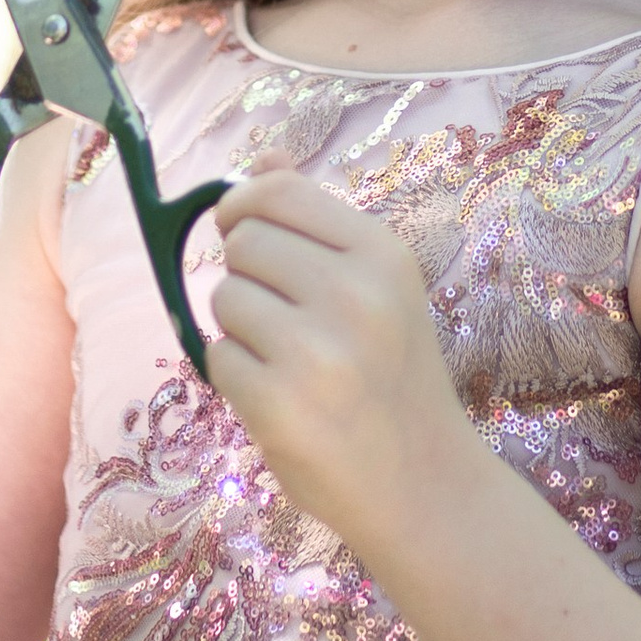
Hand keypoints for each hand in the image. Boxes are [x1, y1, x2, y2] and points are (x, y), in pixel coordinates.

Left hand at [208, 172, 473, 561]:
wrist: (422, 482)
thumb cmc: (393, 377)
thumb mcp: (378, 287)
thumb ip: (317, 222)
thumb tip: (262, 157)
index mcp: (382, 254)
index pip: (276, 192)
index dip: (243, 207)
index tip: (243, 231)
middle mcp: (354, 294)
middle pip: (242, 242)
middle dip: (248, 276)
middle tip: (288, 320)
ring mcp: (316, 351)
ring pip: (223, 298)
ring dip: (241, 330)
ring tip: (290, 363)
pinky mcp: (278, 404)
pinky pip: (217, 358)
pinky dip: (237, 378)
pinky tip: (282, 399)